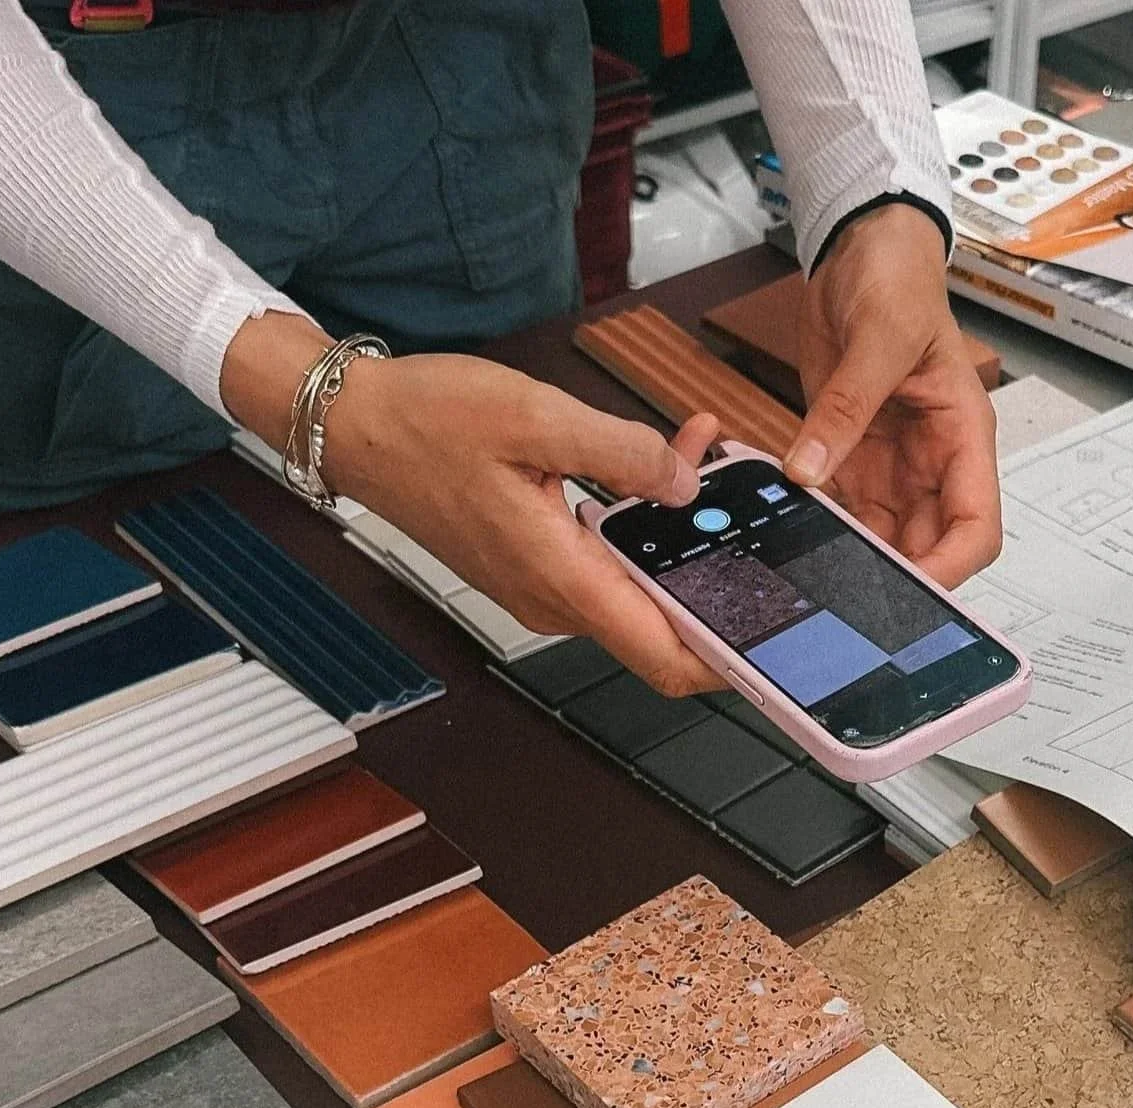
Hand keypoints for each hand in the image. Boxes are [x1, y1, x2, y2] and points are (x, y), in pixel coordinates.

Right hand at [221, 313, 724, 693]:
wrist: (356, 427)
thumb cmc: (426, 423)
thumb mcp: (534, 417)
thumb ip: (620, 452)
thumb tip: (681, 483)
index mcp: (561, 578)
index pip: (664, 656)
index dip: (727, 664)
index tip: (776, 653)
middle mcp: (554, 598)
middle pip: (662, 618)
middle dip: (716, 569)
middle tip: (747, 506)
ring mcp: (543, 586)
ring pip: (636, 581)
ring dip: (678, 534)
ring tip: (702, 462)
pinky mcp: (535, 564)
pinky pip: (607, 558)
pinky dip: (641, 522)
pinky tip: (656, 465)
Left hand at [788, 202, 1001, 586]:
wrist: (863, 247)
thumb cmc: (898, 278)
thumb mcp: (881, 337)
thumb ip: (845, 409)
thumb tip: (808, 470)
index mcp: (963, 435)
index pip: (976, 528)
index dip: (950, 568)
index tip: (910, 592)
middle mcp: (933, 459)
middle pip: (927, 546)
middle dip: (893, 575)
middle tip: (845, 594)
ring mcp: (892, 461)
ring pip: (879, 535)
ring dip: (849, 552)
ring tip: (810, 568)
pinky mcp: (852, 453)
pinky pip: (838, 504)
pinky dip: (816, 519)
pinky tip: (788, 527)